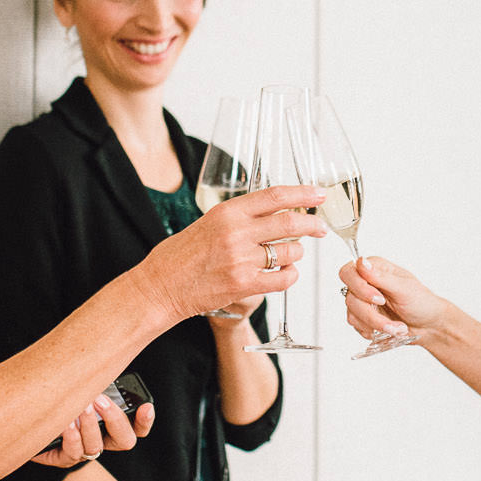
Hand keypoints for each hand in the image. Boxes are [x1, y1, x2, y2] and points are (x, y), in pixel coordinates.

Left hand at [28, 389, 156, 467]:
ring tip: (79, 407)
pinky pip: (72, 454)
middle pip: (124, 440)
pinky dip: (71, 438)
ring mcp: (85, 452)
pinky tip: (65, 424)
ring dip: (89, 426)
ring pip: (96, 447)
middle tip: (100, 400)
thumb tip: (99, 358)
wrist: (34, 422)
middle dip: (114, 419)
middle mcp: (103, 441)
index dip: (145, 420)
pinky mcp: (64, 458)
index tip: (145, 406)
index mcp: (114, 426)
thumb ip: (95, 381)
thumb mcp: (82, 389)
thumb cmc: (64, 398)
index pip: (138, 428)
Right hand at [137, 186, 326, 321]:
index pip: (275, 196)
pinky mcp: (244, 285)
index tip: (319, 194)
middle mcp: (236, 233)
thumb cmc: (181, 255)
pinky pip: (284, 279)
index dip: (303, 194)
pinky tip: (286, 273)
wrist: (160, 286)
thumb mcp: (209, 223)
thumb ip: (240, 218)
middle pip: (290, 223)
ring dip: (296, 254)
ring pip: (290, 252)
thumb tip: (276, 212)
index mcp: (227, 212)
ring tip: (289, 255)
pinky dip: (290, 275)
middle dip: (313, 225)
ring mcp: (241, 260)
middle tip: (320, 228)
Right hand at [338, 255, 443, 344]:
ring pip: (352, 314)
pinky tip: (389, 330)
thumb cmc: (422, 303)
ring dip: (376, 325)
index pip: (349, 272)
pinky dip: (373, 331)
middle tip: (389, 321)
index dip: (359, 287)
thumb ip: (381, 276)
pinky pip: (357, 326)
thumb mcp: (404, 288)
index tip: (379, 299)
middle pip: (350, 298)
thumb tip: (362, 262)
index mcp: (375, 269)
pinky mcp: (363, 317)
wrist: (428, 326)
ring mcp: (363, 301)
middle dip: (371, 314)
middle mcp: (366, 283)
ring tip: (395, 327)